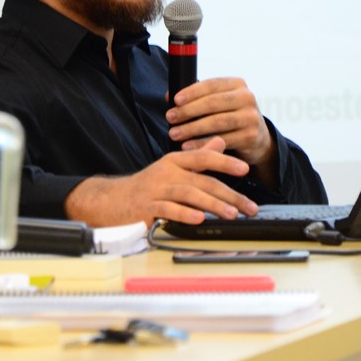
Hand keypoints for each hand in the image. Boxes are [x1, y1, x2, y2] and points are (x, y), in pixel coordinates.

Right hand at [64, 137, 258, 226]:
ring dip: (213, 205)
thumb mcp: (172, 167)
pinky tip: (199, 219)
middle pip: (202, 181)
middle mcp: (167, 172)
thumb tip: (220, 142)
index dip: (225, 161)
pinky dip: (185, 214)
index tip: (245, 168)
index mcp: (174, 161)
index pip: (203, 157)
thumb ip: (197, 156)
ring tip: (231, 214)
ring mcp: (156, 190)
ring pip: (189, 195)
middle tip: (248, 206)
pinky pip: (168, 210)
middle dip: (230, 194)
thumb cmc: (146, 186)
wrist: (112, 200)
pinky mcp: (147, 208)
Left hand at [166, 77, 273, 166]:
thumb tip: (168, 96)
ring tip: (174, 133)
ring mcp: (251, 117)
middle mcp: (247, 97)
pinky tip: (187, 146)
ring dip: (192, 128)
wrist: (256, 138)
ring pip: (217, 122)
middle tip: (170, 118)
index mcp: (237, 84)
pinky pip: (222, 140)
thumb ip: (195, 97)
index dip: (192, 92)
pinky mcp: (251, 136)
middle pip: (213, 103)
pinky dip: (202, 143)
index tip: (175, 100)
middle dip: (189, 111)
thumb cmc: (229, 115)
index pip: (211, 84)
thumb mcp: (217, 102)